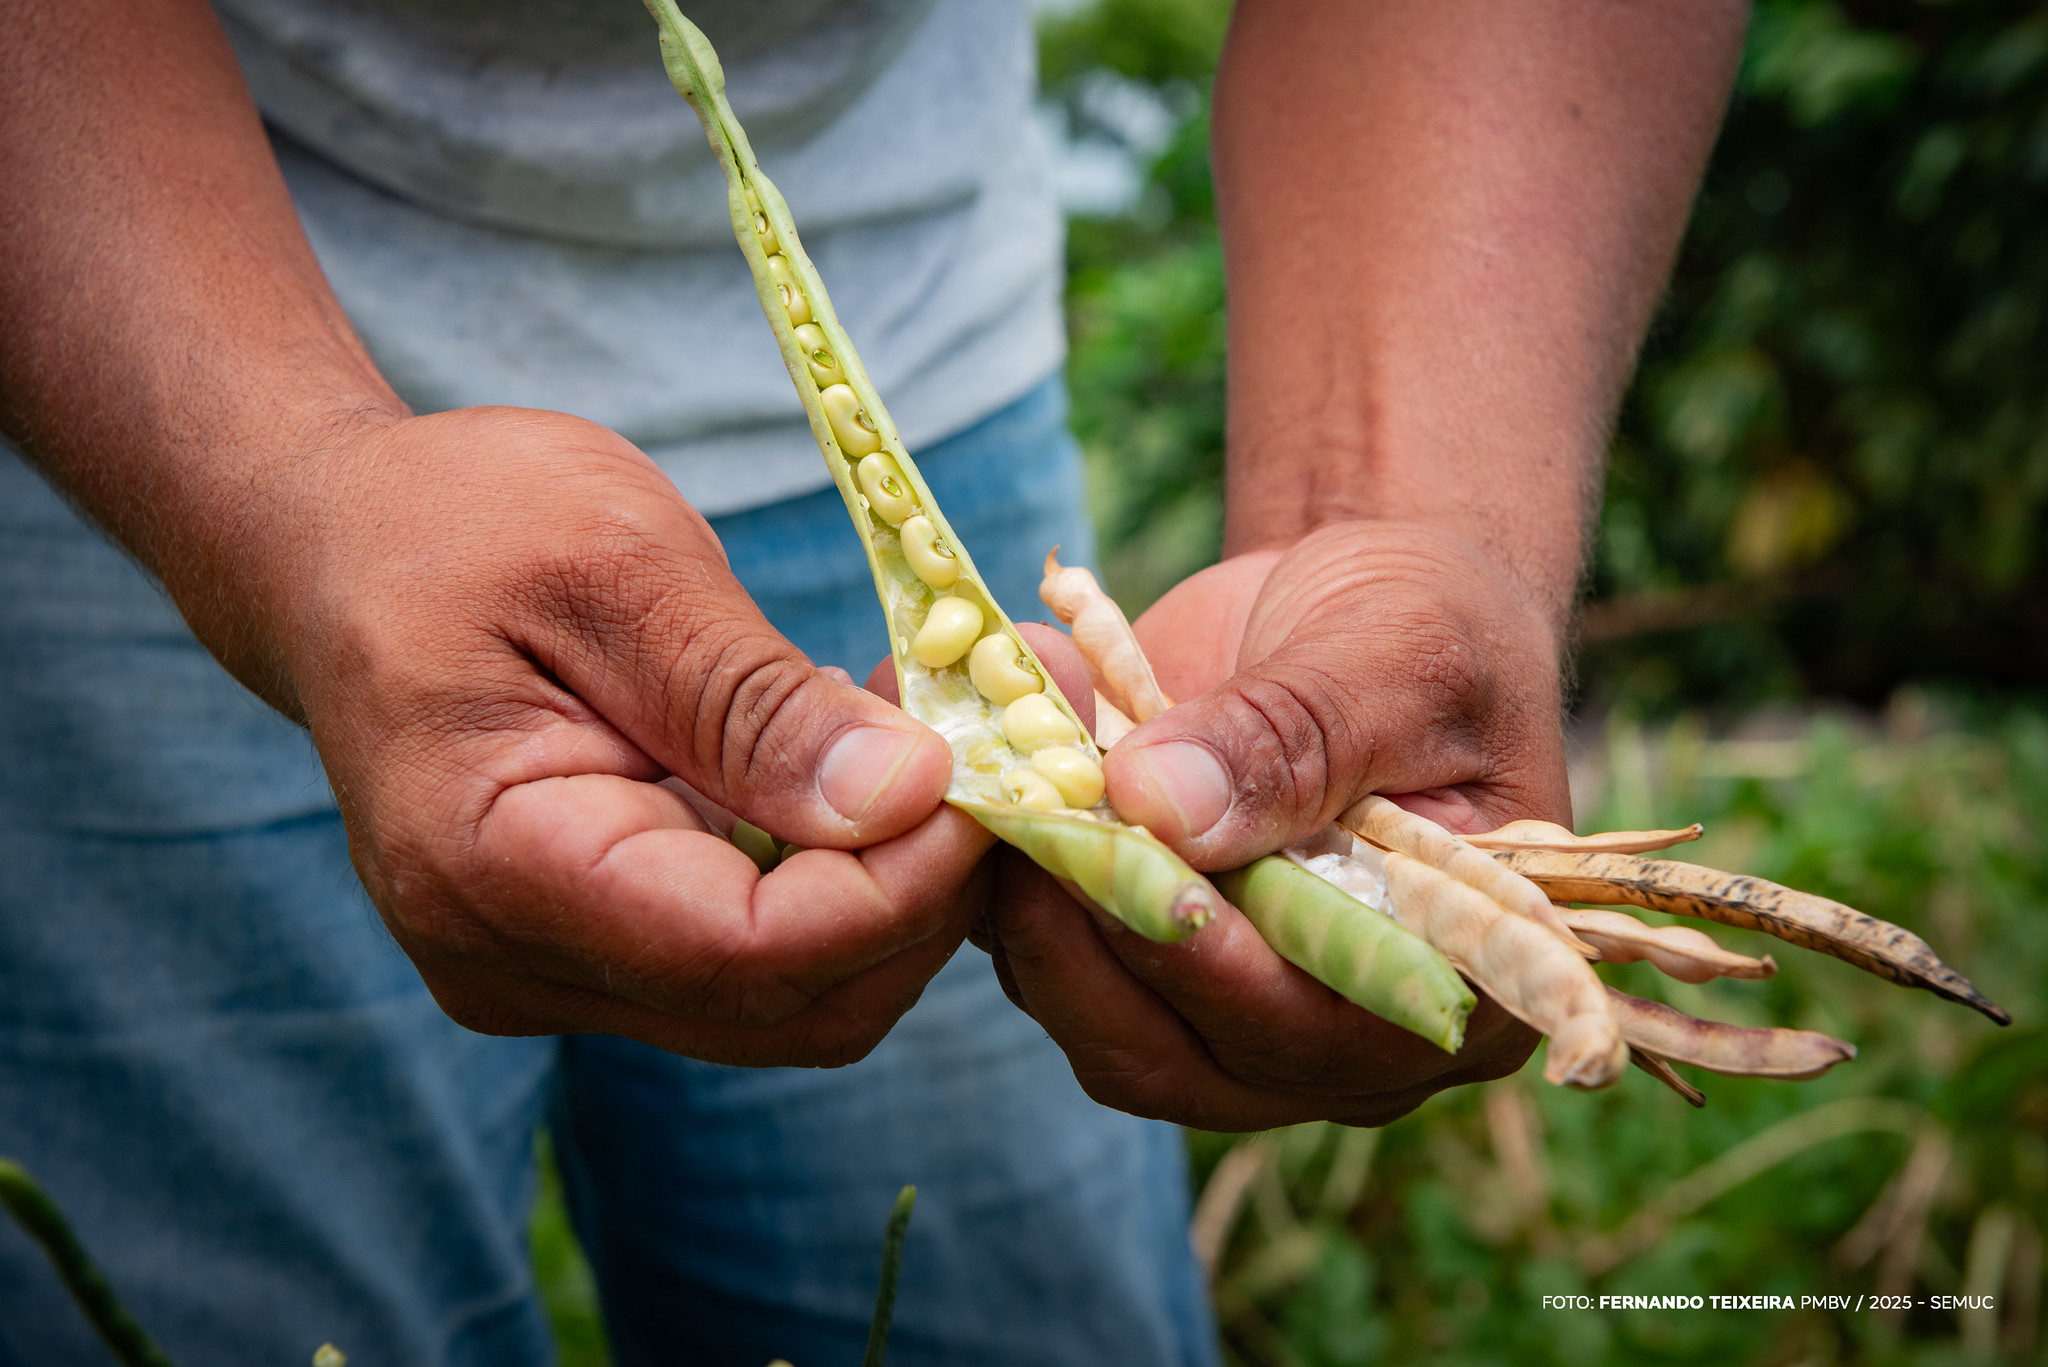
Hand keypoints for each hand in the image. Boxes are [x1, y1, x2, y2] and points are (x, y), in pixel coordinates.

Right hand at [222, 406, 989, 1065]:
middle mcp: (517, 961)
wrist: (339, 550)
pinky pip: (762, 954)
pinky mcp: (600, 947)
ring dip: (902, 889)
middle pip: (790, 1005)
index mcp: (491, 869)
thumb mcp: (614, 565)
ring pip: (795, 999)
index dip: (901, 886)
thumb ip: (750, 699)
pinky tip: (876, 768)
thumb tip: (909, 797)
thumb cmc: (455, 524)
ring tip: (946, 741)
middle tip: (1001, 747)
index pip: (746, 954)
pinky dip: (848, 878)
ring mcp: (556, 969)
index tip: (991, 772)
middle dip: (926, 895)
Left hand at [981, 521, 1564, 1127]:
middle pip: (1183, 1057)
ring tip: (1005, 790)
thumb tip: (1159, 806)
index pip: (1323, 1030)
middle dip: (1094, 946)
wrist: (1354, 594)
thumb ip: (1295, 737)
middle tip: (1029, 823)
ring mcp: (1228, 1005)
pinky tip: (993, 788)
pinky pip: (1048, 962)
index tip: (1131, 867)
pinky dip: (1005, 887)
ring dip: (1034, 918)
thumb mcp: (1396, 656)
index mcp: (1457, 984)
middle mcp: (1341, 1031)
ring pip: (1095, 1024)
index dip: (1218, 968)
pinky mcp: (1136, 952)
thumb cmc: (1424, 625)